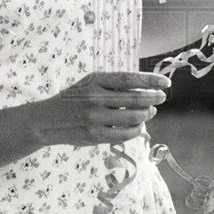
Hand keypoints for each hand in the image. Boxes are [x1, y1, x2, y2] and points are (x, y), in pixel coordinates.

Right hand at [38, 71, 170, 145]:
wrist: (47, 119)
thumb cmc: (75, 99)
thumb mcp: (90, 83)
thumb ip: (114, 84)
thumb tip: (146, 88)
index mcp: (95, 80)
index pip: (129, 78)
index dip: (150, 80)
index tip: (165, 82)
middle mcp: (94, 97)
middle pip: (134, 99)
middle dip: (153, 98)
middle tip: (161, 97)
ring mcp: (94, 117)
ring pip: (132, 118)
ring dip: (146, 114)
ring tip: (150, 111)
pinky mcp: (94, 135)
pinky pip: (124, 134)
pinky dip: (136, 129)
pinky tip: (139, 125)